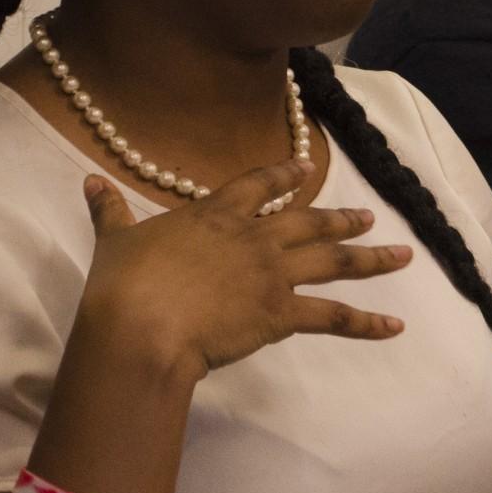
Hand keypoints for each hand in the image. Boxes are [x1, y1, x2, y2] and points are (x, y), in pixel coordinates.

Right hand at [77, 158, 411, 379]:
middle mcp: (254, 237)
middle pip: (310, 222)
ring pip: (335, 262)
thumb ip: (109, 211)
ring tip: (402, 254)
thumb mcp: (115, 240)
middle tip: (371, 216)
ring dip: (372, 258)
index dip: (284, 175)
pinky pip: (336, 317)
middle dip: (343, 219)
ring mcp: (273, 274)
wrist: (142, 324)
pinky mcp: (283, 313)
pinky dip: (369, 322)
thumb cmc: (123, 284)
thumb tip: (89, 182)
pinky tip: (395, 326)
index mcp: (215, 215)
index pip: (257, 186)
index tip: (306, 167)